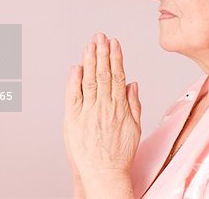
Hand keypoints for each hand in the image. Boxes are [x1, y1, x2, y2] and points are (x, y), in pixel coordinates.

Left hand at [64, 32, 141, 179]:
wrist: (104, 173)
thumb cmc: (119, 153)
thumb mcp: (134, 128)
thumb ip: (133, 104)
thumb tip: (132, 84)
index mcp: (119, 107)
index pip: (117, 75)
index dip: (116, 57)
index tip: (114, 43)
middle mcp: (104, 106)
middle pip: (103, 73)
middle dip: (102, 52)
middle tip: (101, 36)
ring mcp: (88, 111)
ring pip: (89, 80)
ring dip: (90, 60)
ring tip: (91, 44)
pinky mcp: (73, 118)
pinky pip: (74, 95)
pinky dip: (74, 80)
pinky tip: (77, 67)